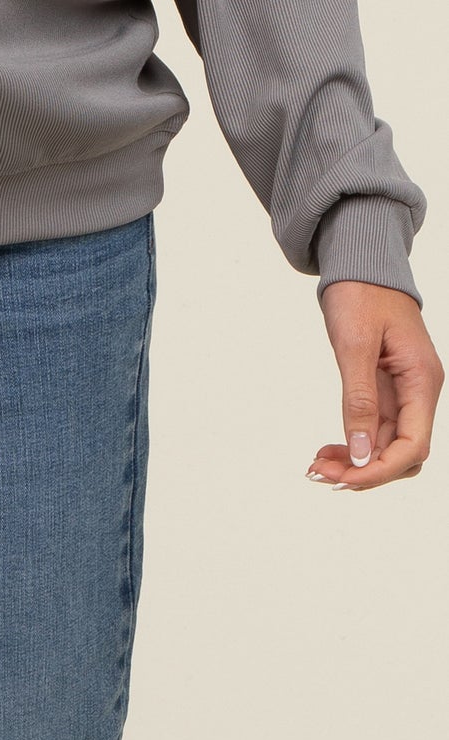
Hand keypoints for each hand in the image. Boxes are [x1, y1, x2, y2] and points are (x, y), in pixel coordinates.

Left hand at [306, 281, 442, 491]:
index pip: (413, 445)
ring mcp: (404, 390)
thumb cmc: (361, 292)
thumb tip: (360, 453)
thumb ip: (359, 399)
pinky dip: (354, 440)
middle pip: (403, 452)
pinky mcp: (386, 386)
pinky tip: (329, 448)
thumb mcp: (354, 343)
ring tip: (318, 465)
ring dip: (357, 460)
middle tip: (321, 473)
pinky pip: (376, 426)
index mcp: (421, 381)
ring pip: (387, 443)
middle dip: (366, 470)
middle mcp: (418, 391)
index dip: (381, 469)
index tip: (344, 478)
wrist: (360, 261)